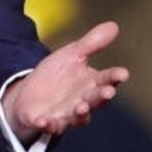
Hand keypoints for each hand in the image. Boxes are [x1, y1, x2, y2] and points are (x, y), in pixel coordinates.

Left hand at [1, 21, 129, 143]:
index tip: (123, 73)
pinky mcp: (48, 123)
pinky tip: (43, 121)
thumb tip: (113, 25)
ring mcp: (66, 114)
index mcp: (90, 83)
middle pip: (95, 100)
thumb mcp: (71, 55)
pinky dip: (47, 125)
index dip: (115, 77)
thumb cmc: (55, 76)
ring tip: (81, 108)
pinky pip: (49, 126)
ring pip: (77, 117)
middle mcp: (83, 101)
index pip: (106, 79)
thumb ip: (92, 43)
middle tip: (108, 92)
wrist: (28, 95)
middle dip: (101, 97)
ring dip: (80, 113)